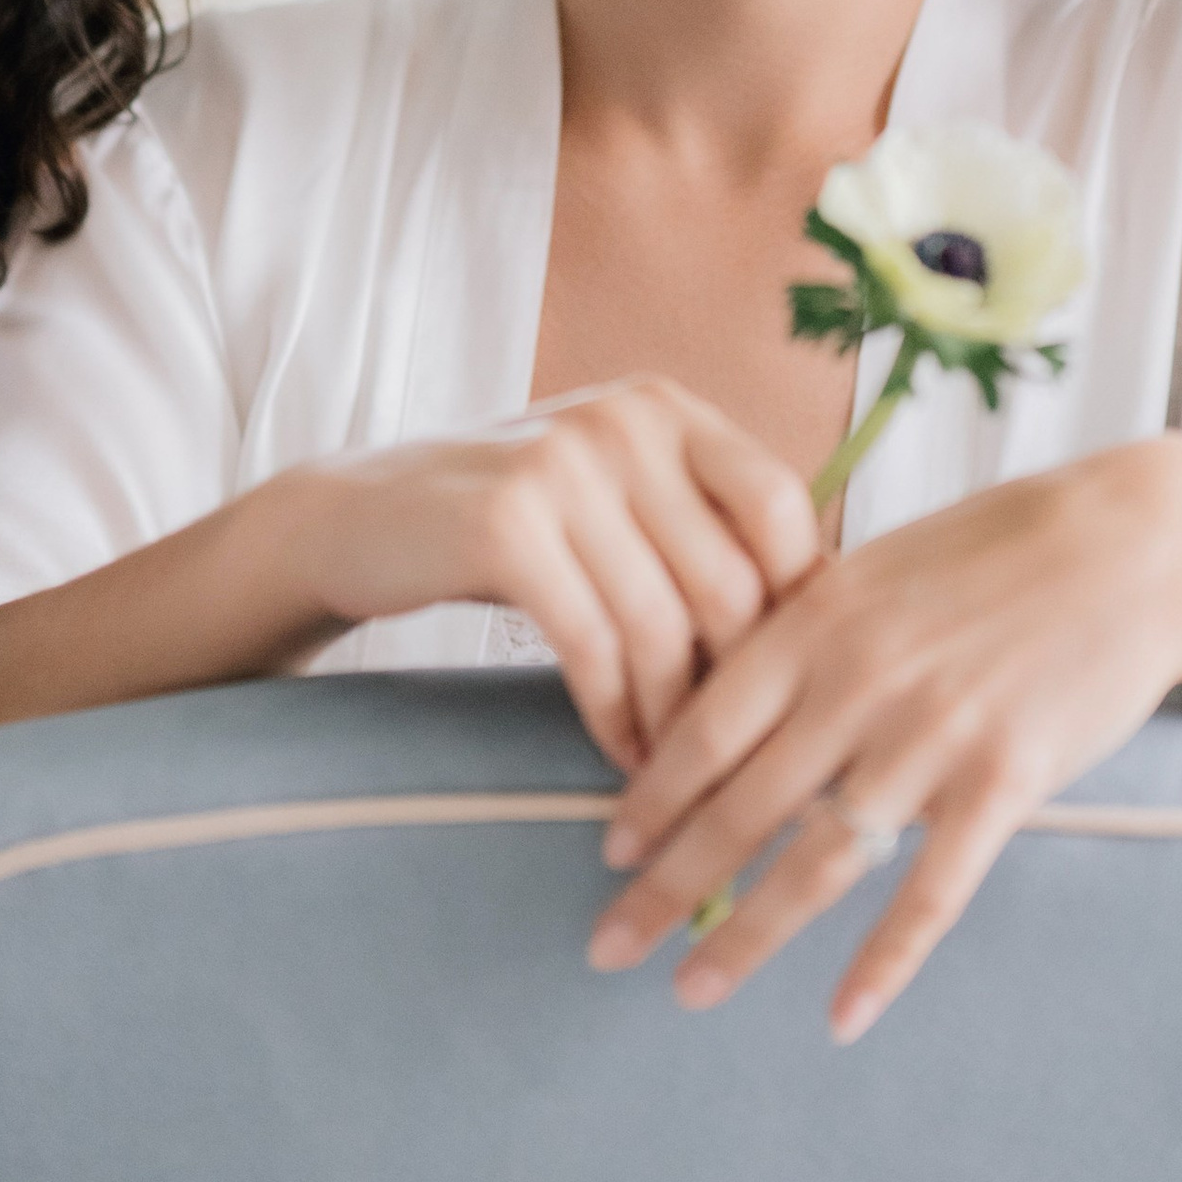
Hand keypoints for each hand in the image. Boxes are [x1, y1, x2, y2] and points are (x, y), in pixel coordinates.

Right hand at [302, 379, 820, 772]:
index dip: (799, 602)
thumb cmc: (509, 527)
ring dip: (674, 719)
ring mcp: (562, 465)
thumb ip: (698, 530)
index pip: (781, 505)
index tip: (793, 682)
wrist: (357, 518)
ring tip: (673, 773)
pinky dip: (615, 715)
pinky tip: (619, 754)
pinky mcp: (506, 525)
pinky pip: (594, 647)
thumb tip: (824, 628)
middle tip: (735, 755)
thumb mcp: (612, 496)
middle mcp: (624, 421)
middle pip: (731, 578)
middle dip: (737, 684)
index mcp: (666, 408)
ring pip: (664, 626)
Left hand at [589, 446, 1181, 1040]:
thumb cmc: (1004, 548)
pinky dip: (883, 964)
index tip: (609, 852)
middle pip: (739, 808)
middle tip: (606, 947)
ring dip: (745, 937)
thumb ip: (810, 629)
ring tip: (692, 991)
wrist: (1139, 546)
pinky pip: (929, 895)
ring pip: (817, 863)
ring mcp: (931, 739)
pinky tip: (842, 1017)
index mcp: (819, 621)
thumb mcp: (883, 567)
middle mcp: (859, 684)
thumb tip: (735, 689)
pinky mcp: (1004, 783)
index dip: (650, 799)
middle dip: (664, 888)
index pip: (705, 728)